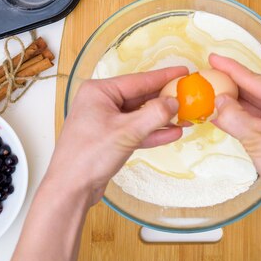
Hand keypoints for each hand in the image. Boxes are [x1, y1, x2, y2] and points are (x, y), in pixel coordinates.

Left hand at [44, 66, 187, 205]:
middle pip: (141, 97)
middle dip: (165, 100)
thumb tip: (174, 102)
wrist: (71, 189)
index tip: (184, 72)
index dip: (164, 77)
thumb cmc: (89, 156)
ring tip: (186, 117)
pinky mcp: (110, 138)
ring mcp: (105, 121)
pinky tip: (173, 133)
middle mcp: (101, 102)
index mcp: (99, 92)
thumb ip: (154, 115)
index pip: (138, 80)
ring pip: (140, 115)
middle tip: (189, 96)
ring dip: (162, 118)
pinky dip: (153, 132)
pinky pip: (136, 130)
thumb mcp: (127, 132)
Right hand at [209, 54, 260, 207]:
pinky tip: (223, 115)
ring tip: (211, 95)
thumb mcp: (256, 137)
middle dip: (232, 87)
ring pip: (257, 107)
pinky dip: (242, 119)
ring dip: (235, 105)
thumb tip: (217, 101)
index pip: (257, 80)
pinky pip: (260, 120)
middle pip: (257, 91)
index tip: (214, 58)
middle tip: (209, 76)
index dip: (232, 69)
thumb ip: (233, 115)